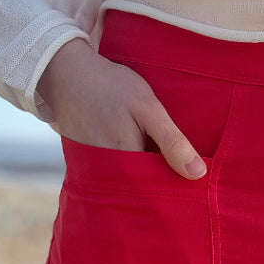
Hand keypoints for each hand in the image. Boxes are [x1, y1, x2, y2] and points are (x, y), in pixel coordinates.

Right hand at [36, 38, 205, 178]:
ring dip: (143, 180)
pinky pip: (112, 174)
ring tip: (160, 169)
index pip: (156, 191)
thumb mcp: (148, 108)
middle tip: (180, 180)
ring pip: (126, 184)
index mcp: (125, 164)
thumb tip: (197, 174)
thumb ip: (172, 141)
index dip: (174, 189)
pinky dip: (126, 170)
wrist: (66, 72)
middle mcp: (106, 174)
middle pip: (140, 192)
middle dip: (159, 188)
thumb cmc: (111, 87)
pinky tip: (139, 159)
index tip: (191, 187)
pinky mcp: (86, 162)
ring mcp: (92, 170)